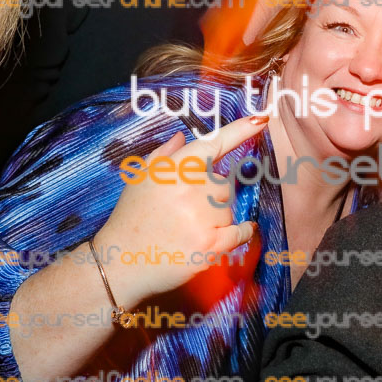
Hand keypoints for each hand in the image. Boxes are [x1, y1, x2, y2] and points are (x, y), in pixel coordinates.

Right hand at [94, 115, 267, 306]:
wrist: (119, 263)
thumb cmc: (130, 218)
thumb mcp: (140, 179)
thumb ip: (164, 155)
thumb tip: (182, 136)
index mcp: (173, 168)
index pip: (213, 143)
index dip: (240, 130)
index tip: (262, 118)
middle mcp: (190, 188)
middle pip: (224, 183)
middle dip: (211, 195)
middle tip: (183, 211)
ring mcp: (201, 216)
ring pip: (229, 208)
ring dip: (216, 217)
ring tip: (186, 229)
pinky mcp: (210, 243)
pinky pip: (240, 232)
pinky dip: (240, 233)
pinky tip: (225, 236)